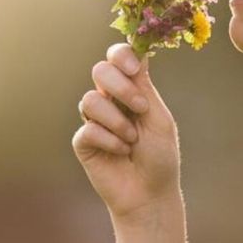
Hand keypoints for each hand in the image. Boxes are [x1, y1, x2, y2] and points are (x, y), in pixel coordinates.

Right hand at [72, 43, 181, 220]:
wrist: (150, 192)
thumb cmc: (160, 155)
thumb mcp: (158, 116)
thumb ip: (144, 86)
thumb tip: (138, 51)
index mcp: (132, 89)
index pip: (119, 57)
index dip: (122, 55)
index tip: (135, 68)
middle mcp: (110, 99)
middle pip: (100, 70)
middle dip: (121, 86)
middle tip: (140, 107)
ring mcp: (95, 119)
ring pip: (90, 99)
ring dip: (118, 121)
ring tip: (132, 140)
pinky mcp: (83, 140)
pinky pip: (88, 128)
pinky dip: (110, 141)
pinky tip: (121, 152)